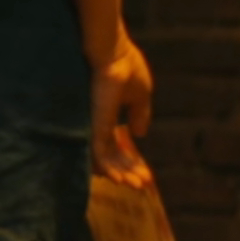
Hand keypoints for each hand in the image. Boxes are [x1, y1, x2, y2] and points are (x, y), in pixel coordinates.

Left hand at [91, 36, 154, 189]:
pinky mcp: (93, 125)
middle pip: (112, 156)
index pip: (119, 146)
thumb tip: (139, 134)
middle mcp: (98, 124)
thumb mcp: (140, 94)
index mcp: (109, 116)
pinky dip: (108, 169)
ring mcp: (94, 125)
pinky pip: (97, 154)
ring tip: (134, 186)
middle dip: (128, 173)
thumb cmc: (126, 66)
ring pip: (104, 160)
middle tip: (142, 186)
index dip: (133, 161)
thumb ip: (140, 114)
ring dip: (120, 175)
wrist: (113, 54)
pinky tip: (119, 180)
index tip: (146, 176)